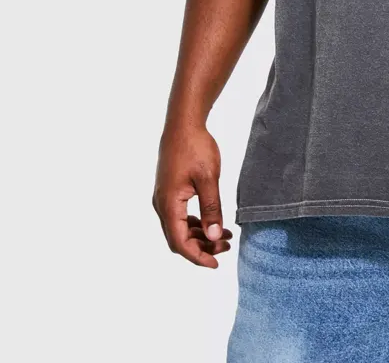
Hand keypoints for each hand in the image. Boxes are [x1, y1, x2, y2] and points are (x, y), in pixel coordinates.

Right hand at [152, 125, 232, 267]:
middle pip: (178, 238)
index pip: (179, 242)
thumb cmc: (196, 148)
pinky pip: (180, 216)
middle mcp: (161, 205)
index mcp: (169, 204)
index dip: (197, 256)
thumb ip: (212, 208)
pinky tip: (213, 222)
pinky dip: (196, 223)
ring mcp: (164, 198)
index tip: (216, 264)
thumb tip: (215, 236)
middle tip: (226, 248)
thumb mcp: (209, 179)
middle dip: (201, 247)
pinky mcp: (169, 191)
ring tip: (225, 236)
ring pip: (179, 228)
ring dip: (200, 235)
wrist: (183, 125)